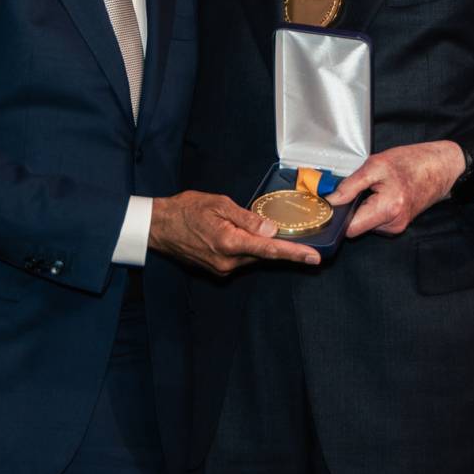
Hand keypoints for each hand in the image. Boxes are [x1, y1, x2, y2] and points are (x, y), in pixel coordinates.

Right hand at [149, 191, 320, 275]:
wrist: (159, 227)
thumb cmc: (186, 209)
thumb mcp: (219, 204)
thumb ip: (247, 218)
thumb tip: (271, 230)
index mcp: (229, 243)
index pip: (269, 249)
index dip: (294, 253)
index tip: (314, 257)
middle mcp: (227, 262)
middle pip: (264, 254)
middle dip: (280, 247)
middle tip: (297, 238)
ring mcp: (221, 269)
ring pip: (252, 257)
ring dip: (260, 245)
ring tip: (249, 225)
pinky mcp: (217, 269)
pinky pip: (241, 258)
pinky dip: (247, 248)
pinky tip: (240, 234)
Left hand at [326, 140, 464, 237]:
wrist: (439, 167)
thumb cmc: (411, 162)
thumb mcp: (375, 165)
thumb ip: (350, 186)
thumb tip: (331, 201)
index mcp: (387, 210)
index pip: (351, 229)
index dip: (338, 217)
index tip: (331, 205)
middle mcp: (393, 224)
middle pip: (357, 226)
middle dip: (352, 209)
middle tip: (358, 187)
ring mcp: (397, 226)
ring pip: (365, 223)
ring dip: (363, 207)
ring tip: (375, 187)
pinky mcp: (398, 223)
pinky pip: (376, 219)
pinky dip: (373, 207)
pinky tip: (382, 193)